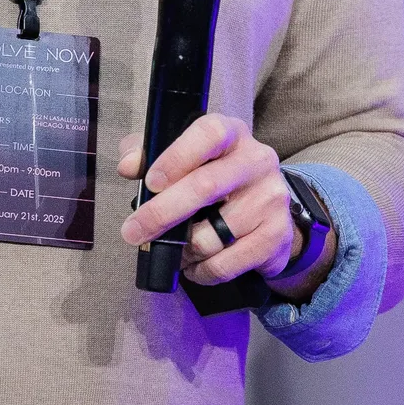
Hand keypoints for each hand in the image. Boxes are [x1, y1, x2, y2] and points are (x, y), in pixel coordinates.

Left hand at [117, 115, 336, 301]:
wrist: (270, 212)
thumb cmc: (215, 178)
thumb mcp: (187, 156)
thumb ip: (150, 153)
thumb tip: (128, 165)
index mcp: (234, 134)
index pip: (210, 133)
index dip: (177, 157)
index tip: (150, 183)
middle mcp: (257, 161)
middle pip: (206, 186)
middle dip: (162, 213)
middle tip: (133, 232)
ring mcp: (270, 199)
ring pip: (211, 235)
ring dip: (181, 250)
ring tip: (174, 250)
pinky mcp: (276, 236)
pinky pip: (225, 264)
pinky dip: (200, 271)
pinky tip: (194, 265)